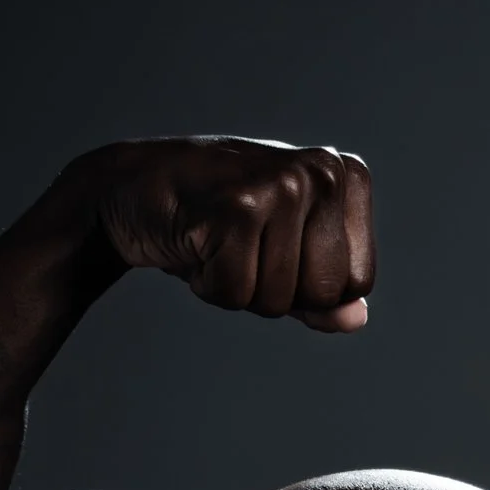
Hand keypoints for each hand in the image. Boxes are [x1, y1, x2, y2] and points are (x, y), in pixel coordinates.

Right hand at [73, 137, 374, 329]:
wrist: (132, 190)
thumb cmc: (214, 222)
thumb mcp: (280, 254)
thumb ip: (324, 294)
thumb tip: (356, 319)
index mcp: (344, 175)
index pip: (357, 282)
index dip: (309, 287)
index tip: (274, 247)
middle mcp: (322, 171)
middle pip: (324, 294)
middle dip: (277, 292)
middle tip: (240, 245)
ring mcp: (281, 185)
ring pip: (280, 300)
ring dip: (239, 288)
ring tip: (216, 241)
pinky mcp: (238, 208)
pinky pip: (237, 294)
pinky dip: (208, 286)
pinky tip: (194, 242)